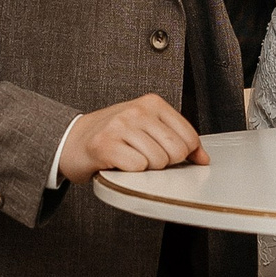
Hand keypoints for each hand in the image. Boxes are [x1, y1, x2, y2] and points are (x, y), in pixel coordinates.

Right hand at [60, 98, 209, 181]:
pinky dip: (130, 173)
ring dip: (145, 169)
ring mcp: (120, 125)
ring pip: (158, 162)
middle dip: (164, 163)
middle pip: (176, 152)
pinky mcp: (105, 145)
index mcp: (152, 103)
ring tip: (129, 158)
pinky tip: (119, 163)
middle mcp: (137, 110)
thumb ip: (177, 139)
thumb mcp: (147, 128)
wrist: (72, 140)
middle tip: (143, 157)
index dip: (183, 155)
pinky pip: (137, 168)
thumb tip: (203, 159)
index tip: (166, 154)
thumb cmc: (112, 135)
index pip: (189, 137)